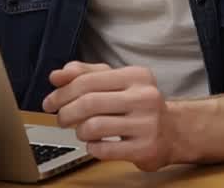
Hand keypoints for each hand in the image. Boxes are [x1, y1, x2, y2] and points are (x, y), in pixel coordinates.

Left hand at [43, 62, 175, 170]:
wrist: (174, 131)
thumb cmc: (139, 105)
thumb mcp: (117, 82)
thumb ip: (86, 74)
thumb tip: (57, 75)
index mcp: (136, 75)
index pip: (88, 80)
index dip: (62, 92)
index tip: (49, 102)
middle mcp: (144, 97)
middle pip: (89, 102)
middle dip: (65, 113)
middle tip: (60, 119)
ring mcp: (147, 123)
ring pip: (94, 126)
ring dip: (79, 131)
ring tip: (81, 132)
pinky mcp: (145, 148)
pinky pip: (104, 149)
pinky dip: (92, 147)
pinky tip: (95, 144)